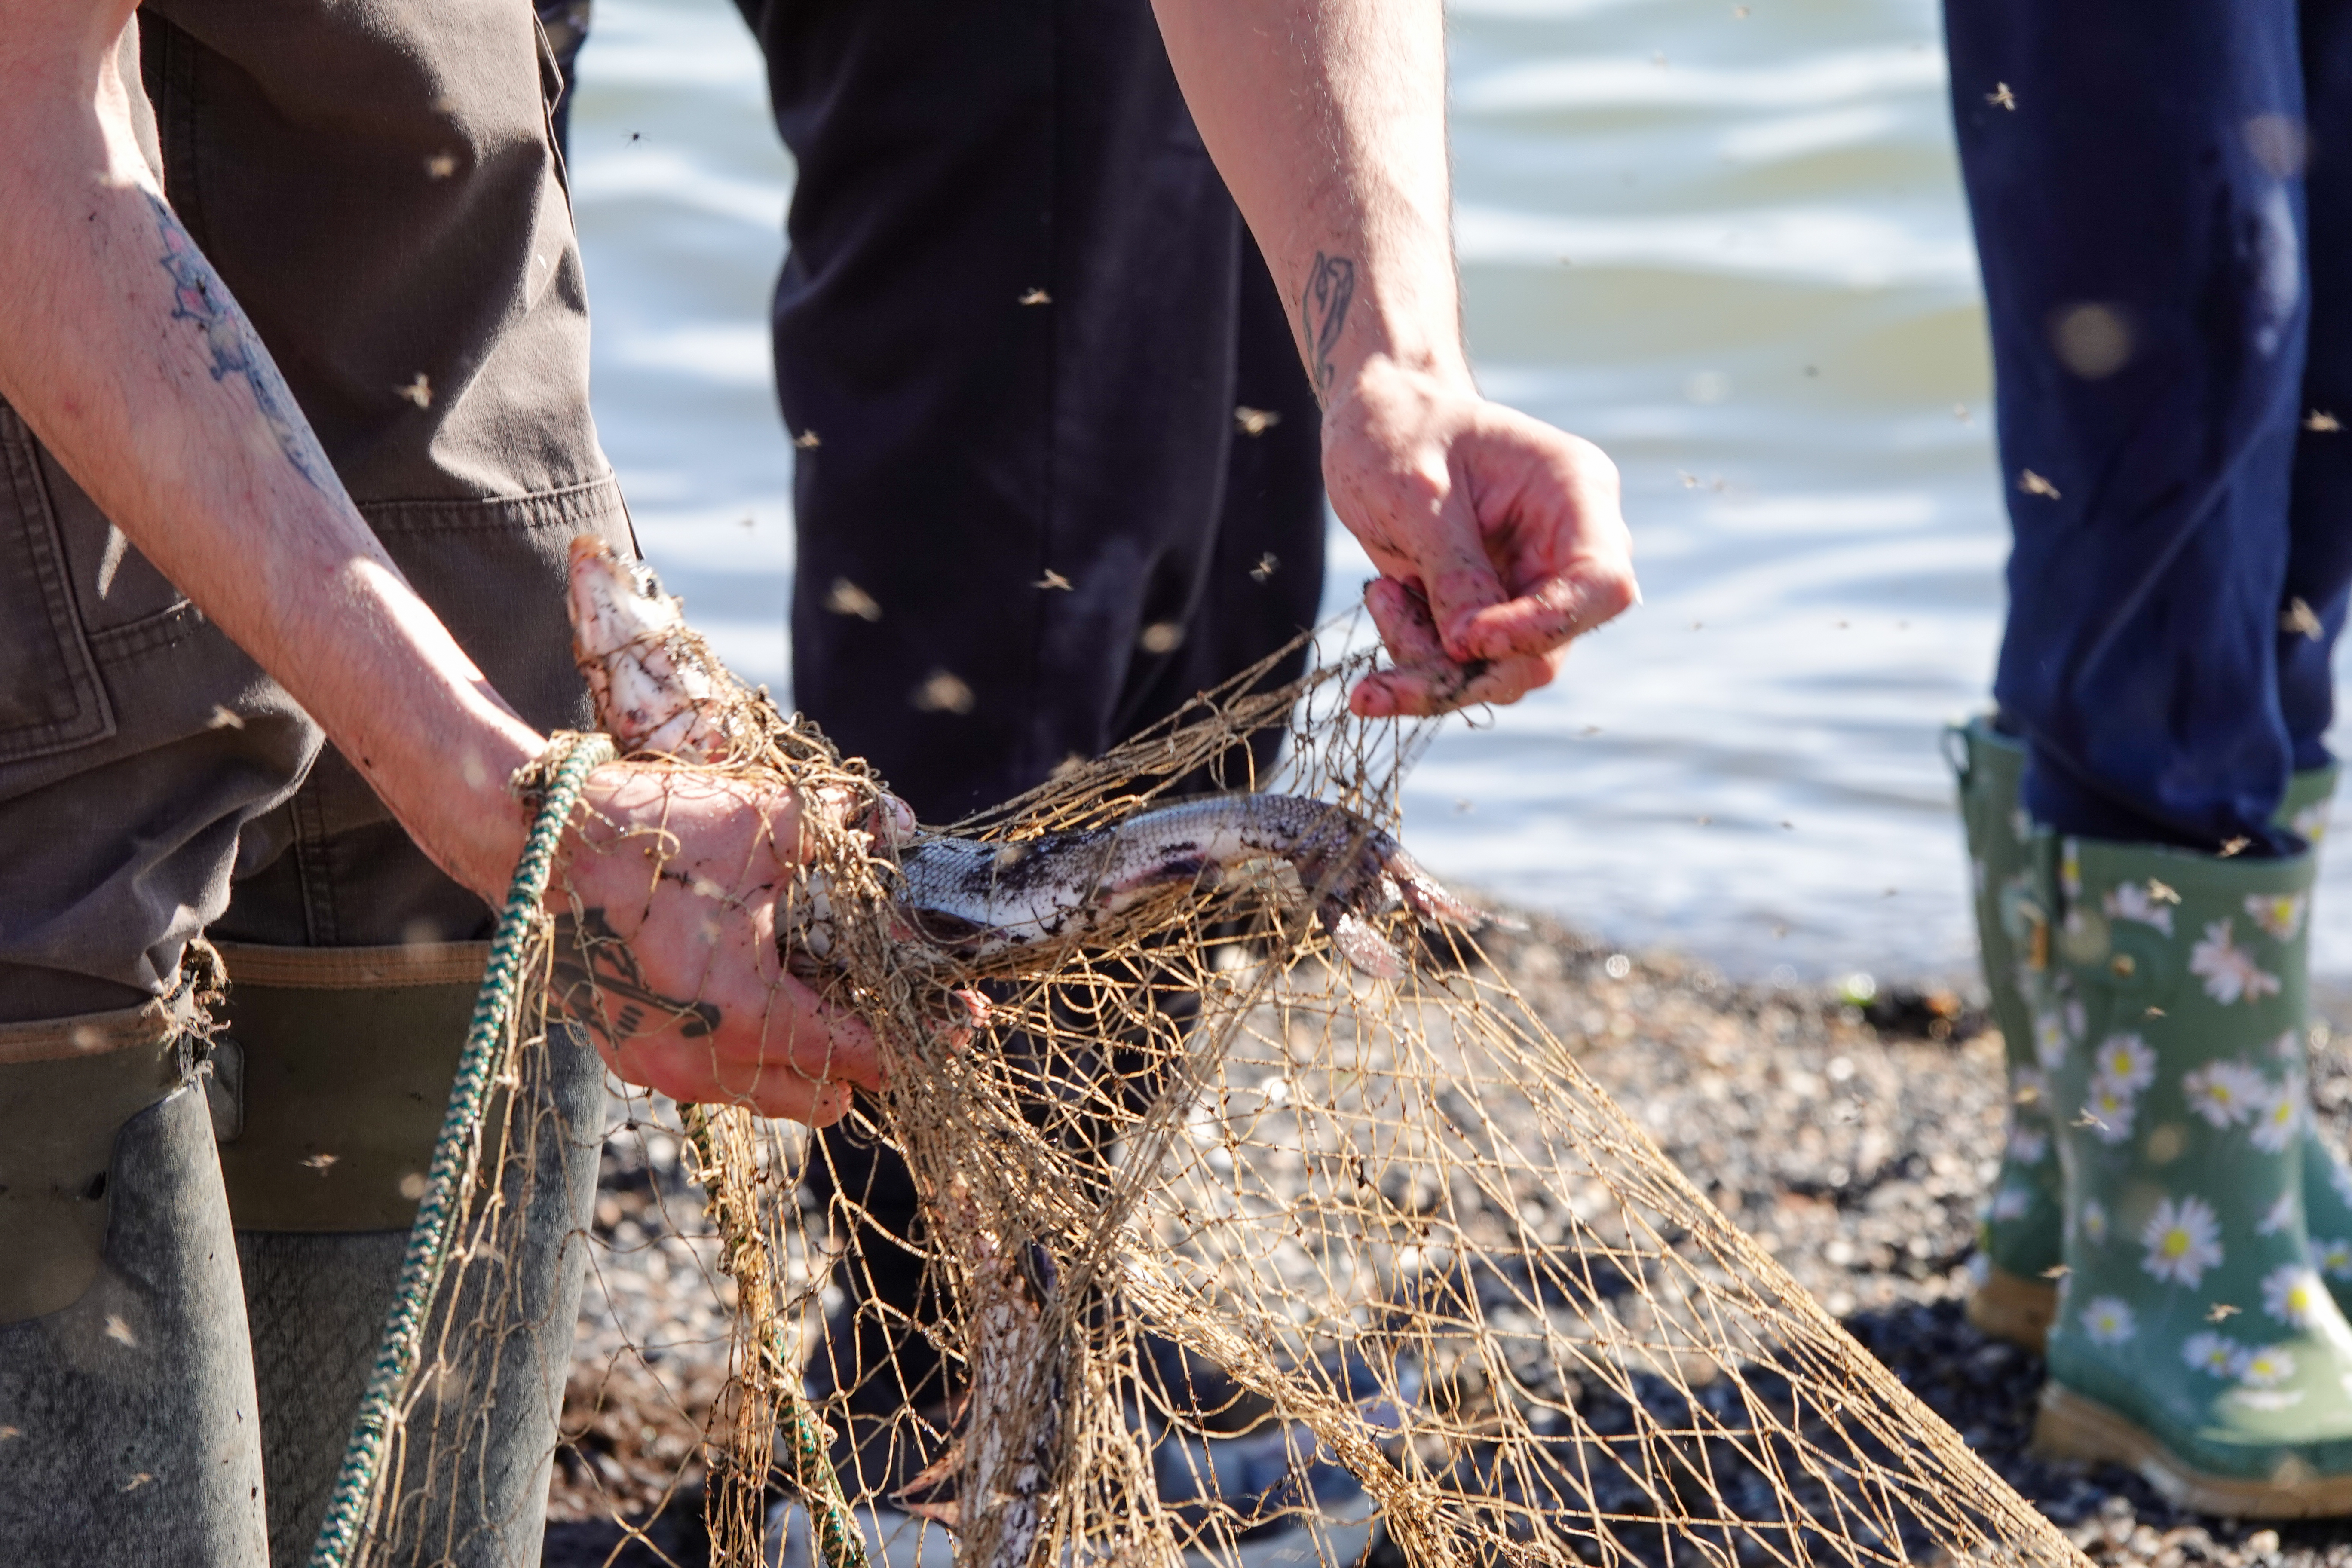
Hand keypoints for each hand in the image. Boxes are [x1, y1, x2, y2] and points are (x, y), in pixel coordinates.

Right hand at [548, 765, 883, 1125]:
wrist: (533, 844)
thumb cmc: (645, 834)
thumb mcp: (757, 821)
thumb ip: (838, 826)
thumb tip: (899, 822)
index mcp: (744, 1011)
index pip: (859, 1054)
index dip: (917, 1039)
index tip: (959, 1023)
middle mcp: (701, 1058)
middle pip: (820, 1099)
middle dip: (864, 1063)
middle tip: (893, 1016)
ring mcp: (659, 1065)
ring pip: (765, 1096)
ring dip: (804, 1062)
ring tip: (829, 1007)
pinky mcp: (627, 1056)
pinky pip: (713, 1077)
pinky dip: (746, 1053)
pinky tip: (758, 999)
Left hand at [1322, 358, 1636, 716]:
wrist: (1376, 423)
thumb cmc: (1399, 431)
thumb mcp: (1415, 491)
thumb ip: (1451, 568)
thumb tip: (1469, 649)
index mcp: (1575, 493)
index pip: (1601, 584)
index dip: (1542, 625)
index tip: (1466, 639)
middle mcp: (1567, 548)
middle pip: (1548, 647)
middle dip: (1466, 672)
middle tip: (1380, 682)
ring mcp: (1532, 586)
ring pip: (1505, 671)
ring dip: (1430, 667)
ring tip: (1380, 595)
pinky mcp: (1494, 613)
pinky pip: (1468, 668)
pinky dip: (1417, 657)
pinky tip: (1384, 597)